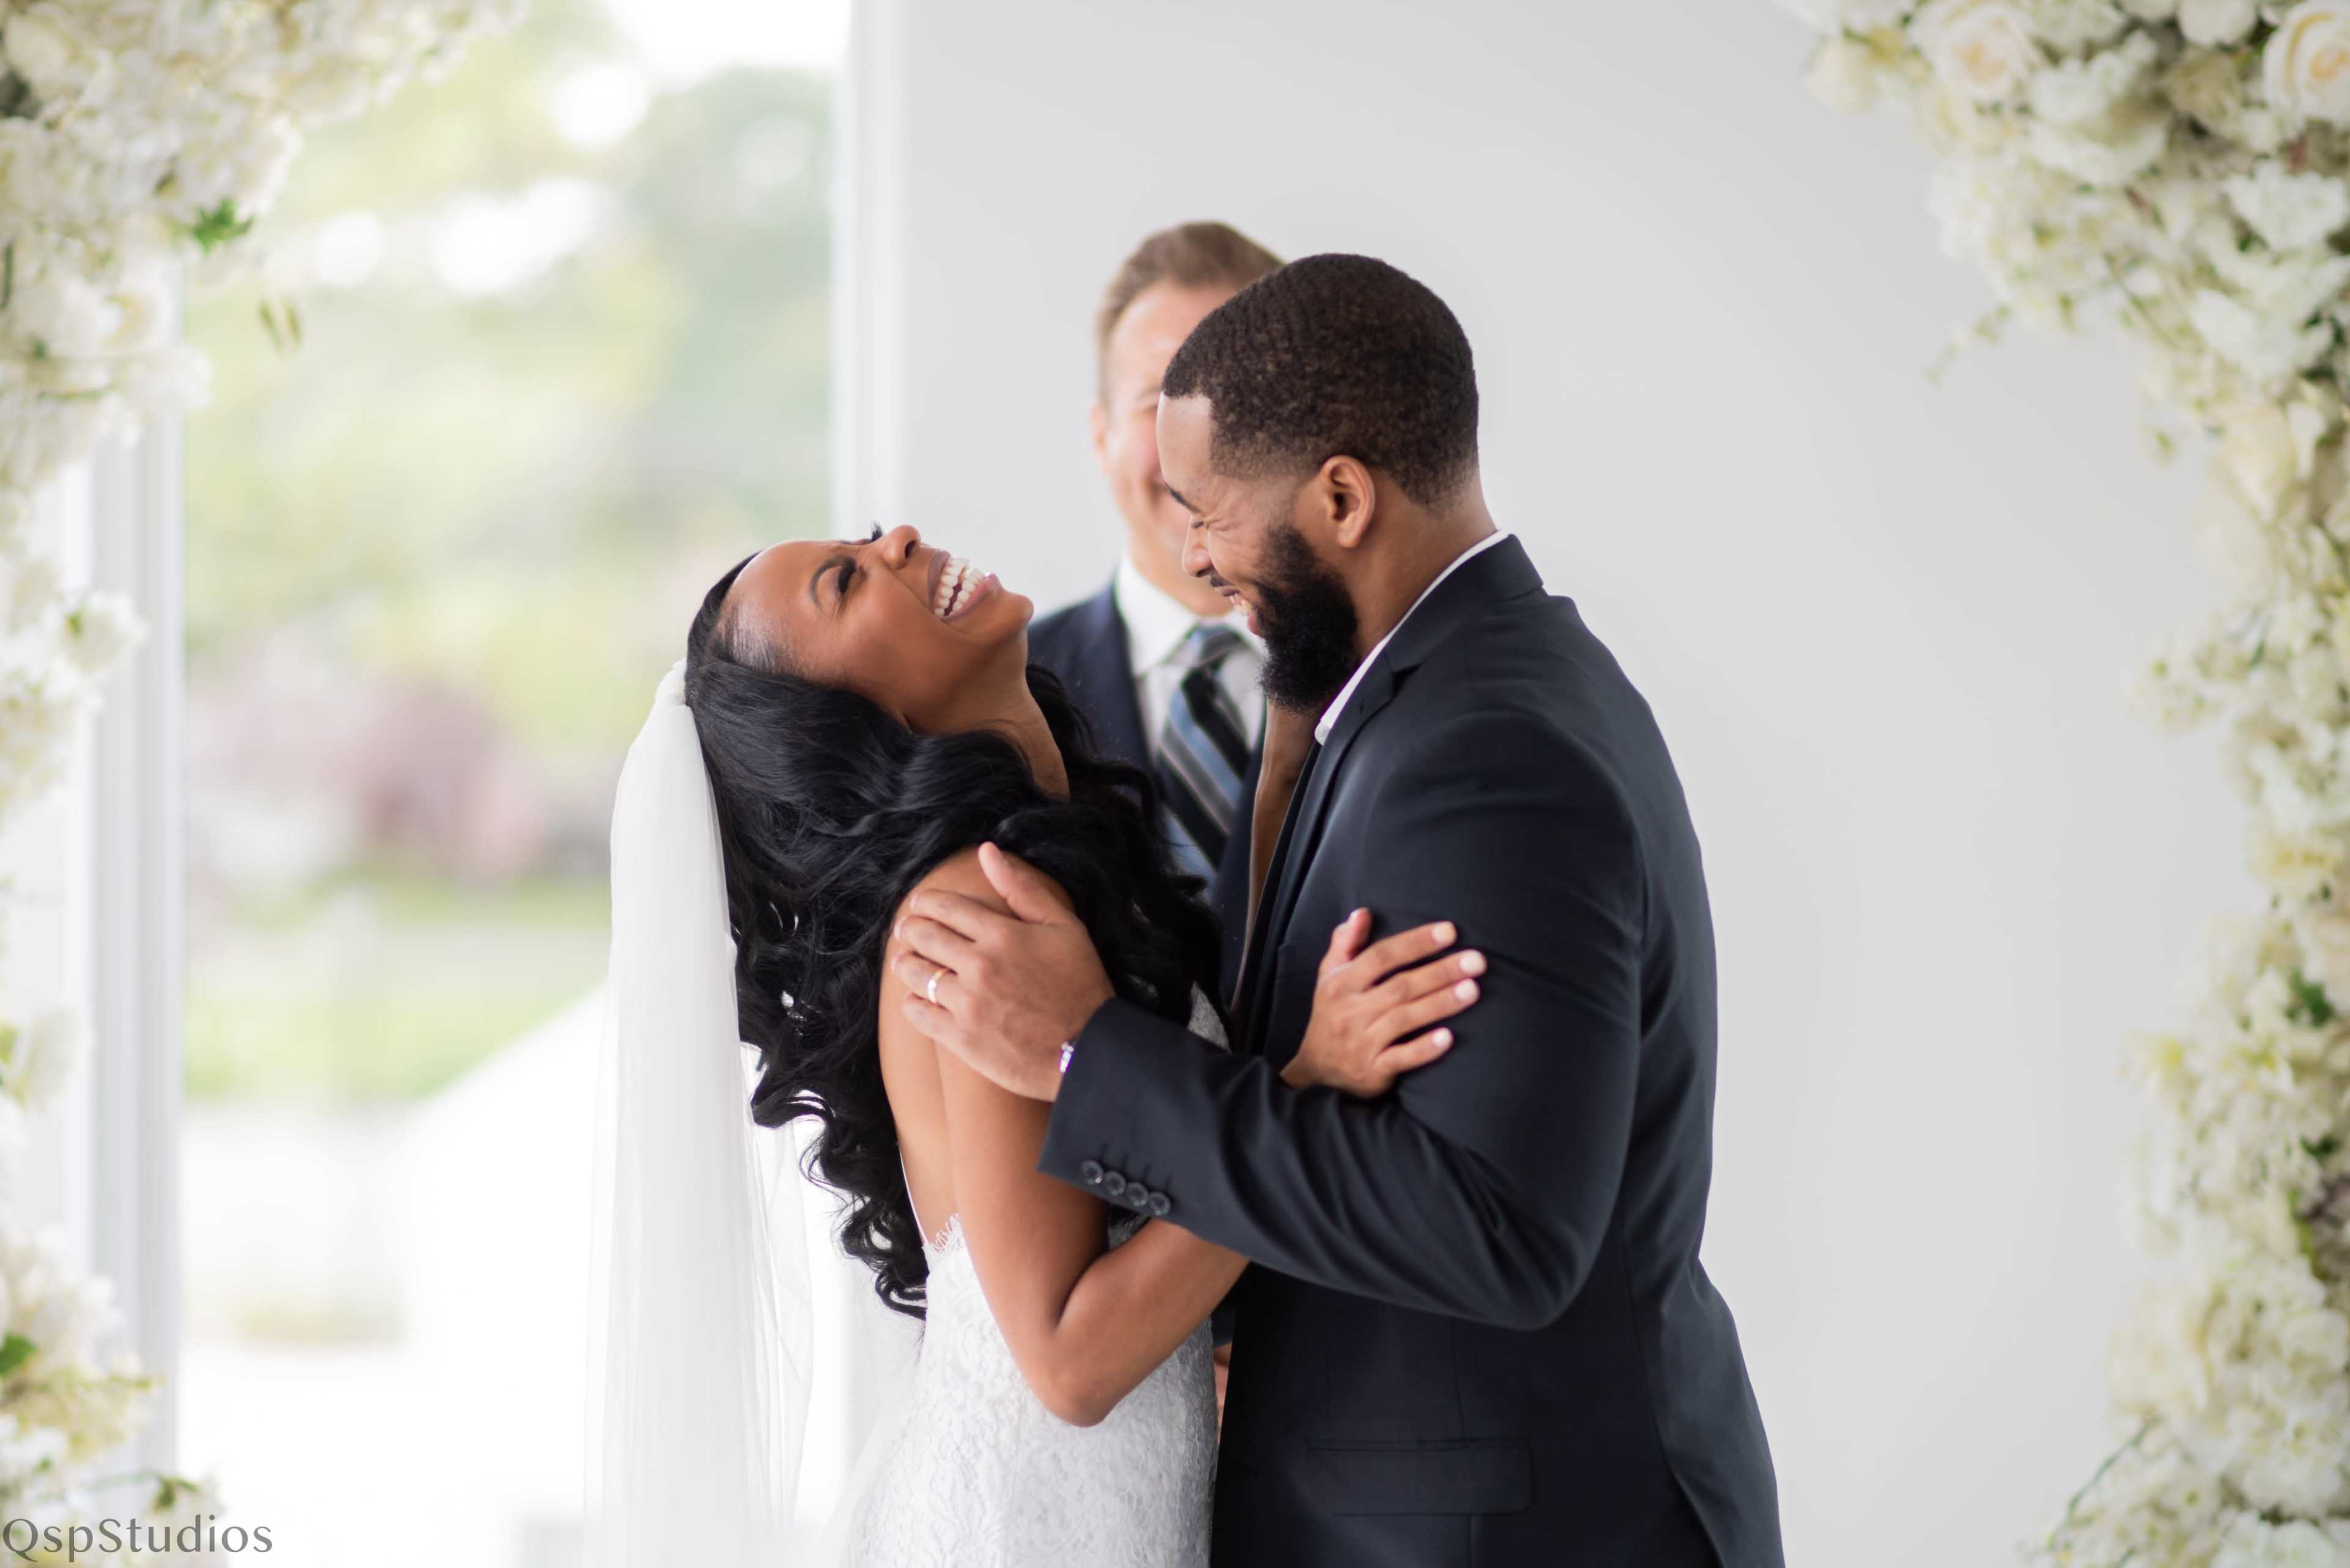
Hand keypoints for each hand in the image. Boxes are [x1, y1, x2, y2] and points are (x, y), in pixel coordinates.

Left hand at [891, 843, 1115, 1100]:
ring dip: (905, 963)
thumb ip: (1023, 889)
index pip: (946, 906)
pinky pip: (919, 1014)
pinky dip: (911, 1003)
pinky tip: (915, 999)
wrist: (1086, 1050)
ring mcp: (967, 1002)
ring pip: (915, 974)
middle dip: (909, 928)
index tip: (920, 904)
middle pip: (923, 936)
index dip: (926, 902)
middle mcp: (979, 964)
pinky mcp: (960, 1037)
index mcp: (1002, 934)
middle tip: (906, 930)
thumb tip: (987, 851)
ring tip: (905, 961)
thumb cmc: (1081, 985)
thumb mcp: (1064, 927)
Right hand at [1280, 911, 1482, 1095]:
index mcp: (1341, 983)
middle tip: (1476, 961)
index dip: (1415, 942)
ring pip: (1404, 1019)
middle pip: (1400, 987)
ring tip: (1472, 989)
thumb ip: (1345, 943)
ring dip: (1440, 1003)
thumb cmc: (1331, 1014)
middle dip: (1440, 971)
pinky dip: (1424, 1049)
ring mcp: (1362, 1042)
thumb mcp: (1329, 976)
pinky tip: (1448, 1038)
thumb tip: (1362, 913)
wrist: (1316, 1070)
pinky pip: (1401, 1058)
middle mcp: (1350, 1011)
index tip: (1449, 931)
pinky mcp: (1373, 1070)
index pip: (1381, 956)